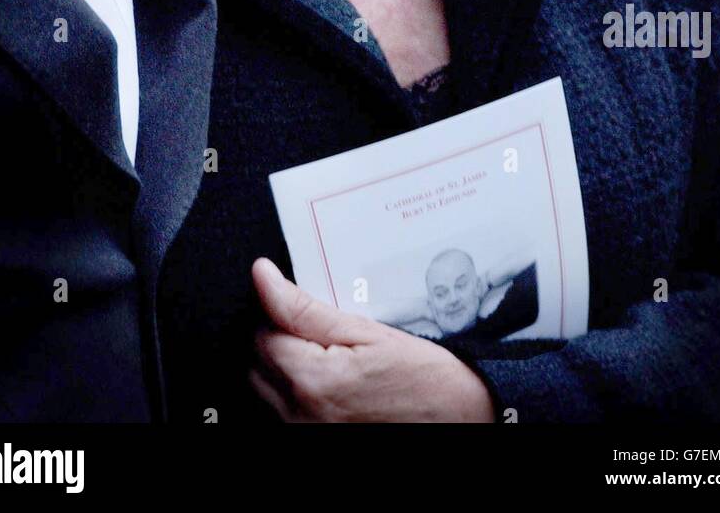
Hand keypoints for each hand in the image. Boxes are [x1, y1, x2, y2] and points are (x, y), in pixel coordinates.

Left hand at [248, 257, 496, 422]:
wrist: (461, 421)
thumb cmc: (425, 378)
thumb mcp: (368, 331)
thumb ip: (305, 308)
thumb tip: (262, 276)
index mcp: (311, 380)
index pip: (260, 332)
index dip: (278, 310)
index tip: (302, 301)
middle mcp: (300, 415)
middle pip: (258, 364)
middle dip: (277, 338)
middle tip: (319, 328)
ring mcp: (306, 434)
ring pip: (266, 390)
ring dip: (284, 366)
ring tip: (326, 354)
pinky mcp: (314, 443)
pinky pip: (284, 413)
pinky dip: (295, 393)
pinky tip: (328, 380)